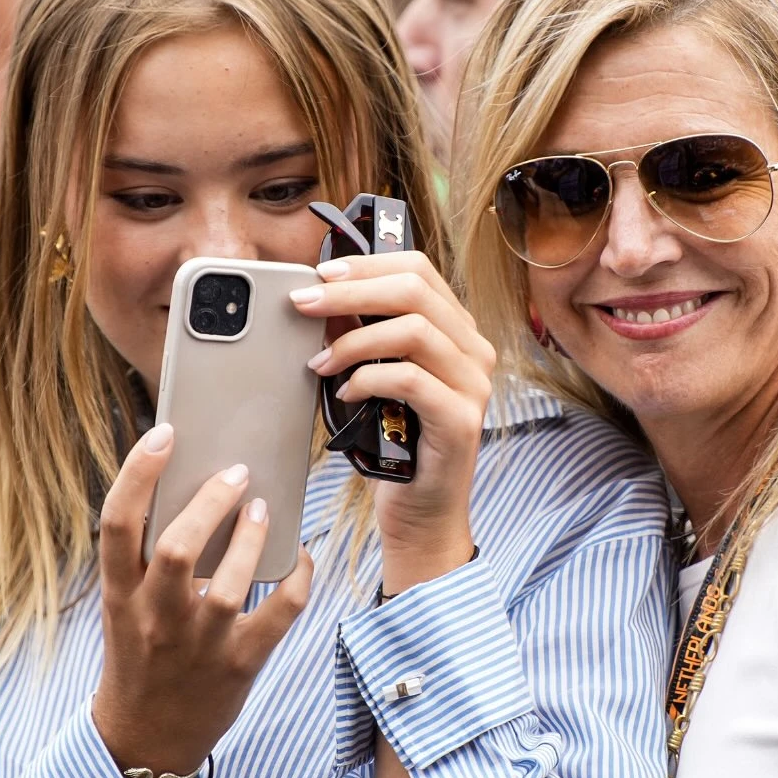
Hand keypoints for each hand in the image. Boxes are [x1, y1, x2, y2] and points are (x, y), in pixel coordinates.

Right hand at [92, 423, 311, 777]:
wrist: (145, 739)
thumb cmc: (141, 654)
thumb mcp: (127, 606)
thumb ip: (149, 558)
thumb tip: (194, 484)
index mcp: (120, 595)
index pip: (117, 524)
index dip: (139, 473)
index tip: (165, 434)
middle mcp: (154, 618)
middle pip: (177, 548)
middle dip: (210, 504)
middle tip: (237, 473)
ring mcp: (198, 646)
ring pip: (228, 585)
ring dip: (253, 540)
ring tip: (263, 509)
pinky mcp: (239, 666)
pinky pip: (278, 615)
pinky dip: (298, 579)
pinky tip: (303, 556)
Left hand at [291, 250, 494, 594]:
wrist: (421, 513)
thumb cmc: (394, 444)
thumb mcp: (372, 377)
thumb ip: (359, 336)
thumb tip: (320, 298)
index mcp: (456, 331)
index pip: (418, 269)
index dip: (366, 264)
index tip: (320, 273)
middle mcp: (474, 351)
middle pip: (414, 289)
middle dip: (349, 291)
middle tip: (302, 303)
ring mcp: (474, 384)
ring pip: (413, 329)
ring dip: (353, 340)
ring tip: (319, 362)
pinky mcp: (461, 419)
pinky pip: (410, 379)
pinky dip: (368, 378)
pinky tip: (345, 393)